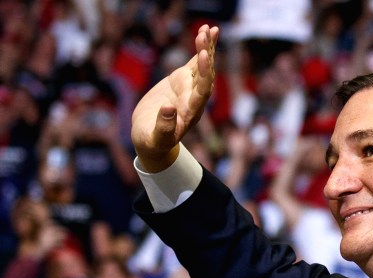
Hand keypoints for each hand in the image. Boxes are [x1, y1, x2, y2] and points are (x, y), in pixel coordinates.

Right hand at [131, 25, 218, 171]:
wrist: (152, 138)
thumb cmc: (153, 142)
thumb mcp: (156, 138)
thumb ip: (164, 127)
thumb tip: (169, 110)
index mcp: (191, 112)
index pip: (202, 90)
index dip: (204, 73)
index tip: (203, 55)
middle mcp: (195, 98)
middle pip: (205, 74)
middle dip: (206, 54)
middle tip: (205, 34)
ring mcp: (190, 88)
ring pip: (203, 66)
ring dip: (207, 47)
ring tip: (209, 28)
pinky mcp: (183, 81)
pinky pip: (195, 62)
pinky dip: (201, 48)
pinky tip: (206, 32)